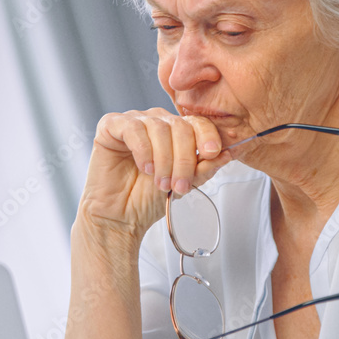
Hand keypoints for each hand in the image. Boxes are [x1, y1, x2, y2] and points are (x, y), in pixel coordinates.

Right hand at [76, 108, 233, 248]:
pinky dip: (143, 150)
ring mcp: (134, 121)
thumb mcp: (185, 183)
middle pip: (180, 126)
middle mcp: (156, 122)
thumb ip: (204, 167)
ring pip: (159, 128)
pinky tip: (144, 167)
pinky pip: (133, 128)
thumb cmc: (148, 198)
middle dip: (184, 159)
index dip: (207, 136)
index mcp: (175, 131)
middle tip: (180, 185)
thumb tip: (228, 154)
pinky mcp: (111, 126)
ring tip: (160, 182)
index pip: (197, 122)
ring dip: (164, 159)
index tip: (213, 153)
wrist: (120, 216)